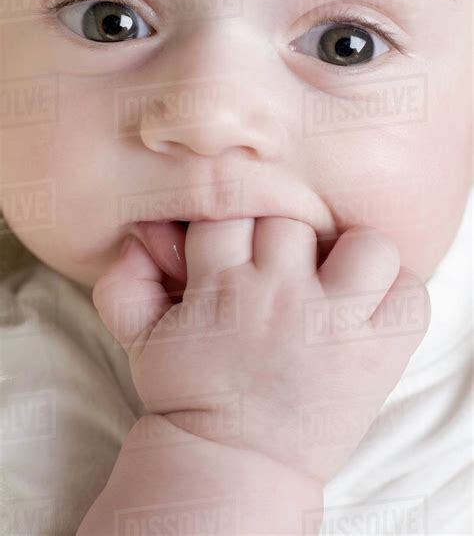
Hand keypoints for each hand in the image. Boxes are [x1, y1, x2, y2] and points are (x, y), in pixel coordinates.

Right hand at [93, 218, 429, 483]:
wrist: (233, 461)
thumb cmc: (190, 392)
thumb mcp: (140, 341)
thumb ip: (123, 284)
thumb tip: (139, 235)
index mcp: (221, 289)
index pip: (230, 211)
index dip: (233, 223)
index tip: (236, 247)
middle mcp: (280, 298)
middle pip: (293, 220)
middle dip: (282, 237)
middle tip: (277, 266)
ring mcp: (335, 324)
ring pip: (364, 245)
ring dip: (352, 256)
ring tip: (334, 280)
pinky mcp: (377, 354)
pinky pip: (410, 292)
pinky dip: (396, 292)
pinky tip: (368, 307)